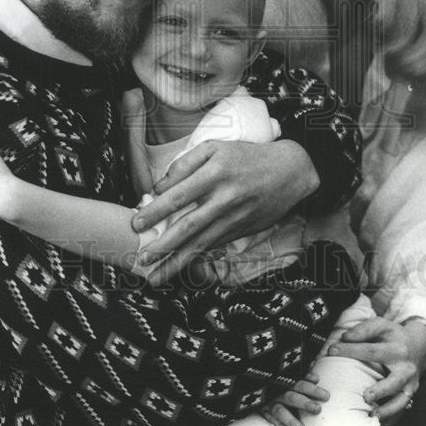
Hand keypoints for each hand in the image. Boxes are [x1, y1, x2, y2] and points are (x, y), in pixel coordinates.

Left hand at [130, 140, 318, 283]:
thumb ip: (186, 163)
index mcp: (216, 172)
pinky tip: (179, 271)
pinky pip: (213, 247)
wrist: (289, 172)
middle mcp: (225, 197)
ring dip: (176, 263)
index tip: (136, 222)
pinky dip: (195, 260)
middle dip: (163, 245)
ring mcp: (234, 218)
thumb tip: (160, 187)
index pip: (180, 194)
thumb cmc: (247, 156)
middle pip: (189, 225)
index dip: (156, 210)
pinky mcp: (240, 231)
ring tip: (155, 278)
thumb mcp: (217, 147)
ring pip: (201, 244)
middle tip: (141, 258)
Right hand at [261, 373, 328, 425]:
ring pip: (280, 411)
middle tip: (317, 409)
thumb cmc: (280, 380)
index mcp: (286, 380)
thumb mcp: (289, 374)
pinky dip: (279, 425)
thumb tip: (317, 377)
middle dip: (305, 403)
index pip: (301, 384)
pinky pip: (271, 419)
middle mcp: (278, 390)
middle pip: (292, 397)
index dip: (313, 389)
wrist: (257, 382)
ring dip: (291, 420)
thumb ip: (303, 374)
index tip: (327, 396)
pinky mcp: (263, 410)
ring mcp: (270, 401)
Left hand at [327, 317, 425, 421]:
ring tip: (373, 416)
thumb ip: (364, 329)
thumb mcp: (381, 326)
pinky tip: (377, 422)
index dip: (351, 350)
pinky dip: (391, 417)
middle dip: (380, 390)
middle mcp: (406, 368)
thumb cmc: (393, 336)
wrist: (419, 346)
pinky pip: (401, 408)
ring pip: (401, 399)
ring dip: (387, 409)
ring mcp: (410, 383)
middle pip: (394, 381)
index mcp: (397, 349)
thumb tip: (345, 337)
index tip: (331, 351)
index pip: (371, 350)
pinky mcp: (410, 394)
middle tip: (365, 397)